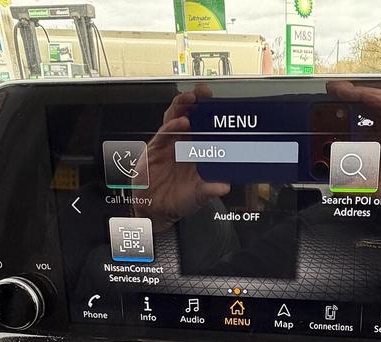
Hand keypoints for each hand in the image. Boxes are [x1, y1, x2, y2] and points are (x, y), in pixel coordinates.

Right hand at [134, 85, 229, 231]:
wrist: (156, 210)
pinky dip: (172, 126)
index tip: (220, 103)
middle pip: (189, 115)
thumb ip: (210, 189)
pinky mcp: (155, 148)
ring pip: (174, 118)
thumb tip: (224, 186)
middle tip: (204, 93)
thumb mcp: (199, 195)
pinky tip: (181, 122)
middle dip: (196, 102)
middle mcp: (184, 143)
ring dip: (182, 107)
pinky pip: (163, 133)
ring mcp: (169, 144)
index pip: (205, 125)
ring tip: (191, 100)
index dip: (211, 112)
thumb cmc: (180, 199)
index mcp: (198, 149)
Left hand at [327, 81, 380, 231]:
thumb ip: (354, 186)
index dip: (341, 112)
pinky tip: (366, 96)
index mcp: (378, 141)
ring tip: (342, 89)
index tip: (321, 109)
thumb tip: (333, 185)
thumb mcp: (374, 189)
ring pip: (379, 101)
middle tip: (330, 89)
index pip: (357, 120)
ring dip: (360, 92)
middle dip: (347, 95)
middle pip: (366, 105)